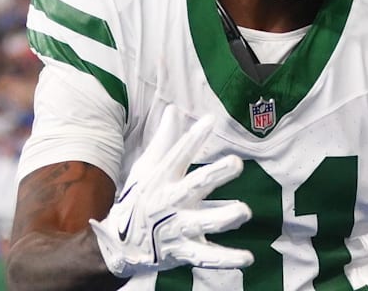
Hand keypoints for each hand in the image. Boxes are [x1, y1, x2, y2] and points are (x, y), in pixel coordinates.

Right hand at [90, 111, 253, 277]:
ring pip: (204, 222)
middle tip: (235, 163)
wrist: (120, 244)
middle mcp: (171, 201)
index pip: (179, 154)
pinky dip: (227, 259)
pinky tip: (248, 258)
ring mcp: (178, 227)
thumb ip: (165, 139)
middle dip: (216, 174)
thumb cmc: (140, 198)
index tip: (209, 120)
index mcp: (163, 178)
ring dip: (224, 217)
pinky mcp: (184, 251)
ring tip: (244, 212)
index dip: (194, 138)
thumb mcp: (147, 167)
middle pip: (196, 186)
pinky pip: (208, 256)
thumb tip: (173, 108)